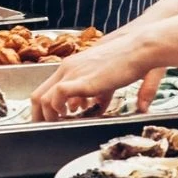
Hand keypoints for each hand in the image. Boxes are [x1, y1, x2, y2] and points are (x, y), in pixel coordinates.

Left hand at [29, 28, 163, 121]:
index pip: (47, 87)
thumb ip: (98, 94)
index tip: (51, 119)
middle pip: (38, 94)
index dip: (45, 107)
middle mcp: (68, 67)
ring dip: (47, 116)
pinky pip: (57, 95)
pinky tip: (69, 115)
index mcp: (73, 65)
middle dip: (40, 116)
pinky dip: (58, 109)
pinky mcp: (82, 80)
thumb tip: (94, 106)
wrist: (139, 48)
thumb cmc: (128, 61)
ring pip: (43, 98)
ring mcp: (73, 72)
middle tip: (47, 128)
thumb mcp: (108, 80)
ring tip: (57, 126)